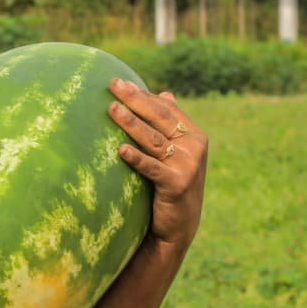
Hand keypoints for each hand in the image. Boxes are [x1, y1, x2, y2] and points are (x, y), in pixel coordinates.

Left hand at [108, 79, 207, 251]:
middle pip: (160, 118)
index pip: (165, 108)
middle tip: (112, 86)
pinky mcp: (177, 184)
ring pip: (153, 139)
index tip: (118, 82)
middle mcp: (195, 146)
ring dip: (131, 123)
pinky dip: (136, 158)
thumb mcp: (176, 153)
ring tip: (111, 110)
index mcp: (194, 135)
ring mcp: (188, 165)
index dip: (142, 94)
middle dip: (135, 100)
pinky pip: (152, 168)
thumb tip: (165, 92)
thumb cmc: (171, 184)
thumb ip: (170, 125)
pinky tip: (120, 149)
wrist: (178, 226)